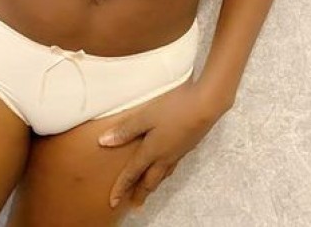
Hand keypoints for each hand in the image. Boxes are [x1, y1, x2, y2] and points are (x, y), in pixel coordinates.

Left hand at [97, 80, 222, 209]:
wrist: (206, 105)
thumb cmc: (174, 108)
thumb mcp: (146, 116)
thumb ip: (126, 129)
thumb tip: (103, 142)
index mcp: (152, 151)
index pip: (132, 174)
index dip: (121, 188)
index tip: (113, 202)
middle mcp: (165, 156)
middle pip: (150, 180)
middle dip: (140, 193)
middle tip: (134, 205)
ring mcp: (178, 152)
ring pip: (163, 175)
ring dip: (154, 185)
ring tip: (149, 189)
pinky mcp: (189, 145)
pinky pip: (173, 166)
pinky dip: (166, 173)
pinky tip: (168, 165)